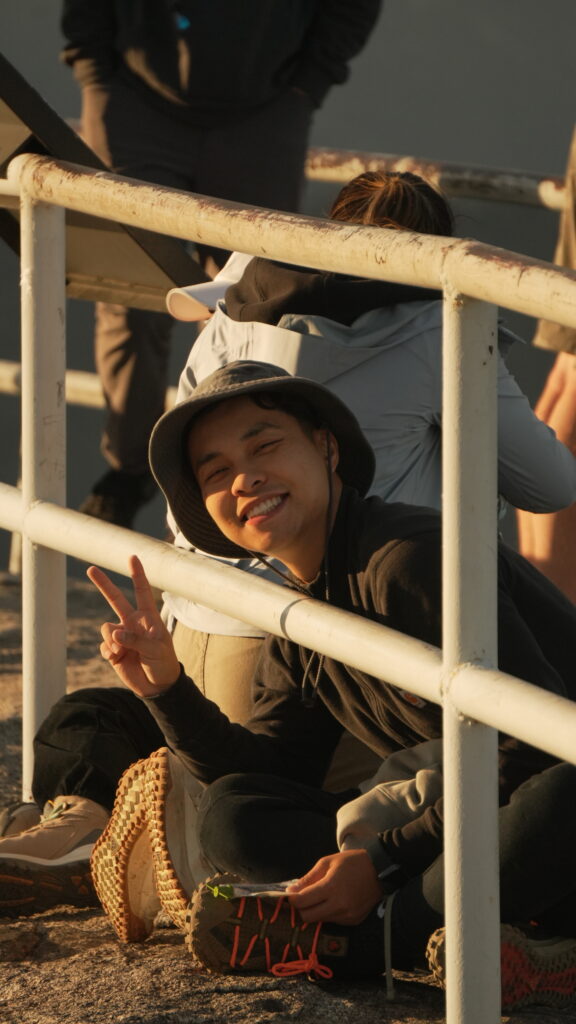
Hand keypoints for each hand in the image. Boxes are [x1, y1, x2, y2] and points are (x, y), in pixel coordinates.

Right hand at [87, 555, 180, 697]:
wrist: (157, 686)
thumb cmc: (163, 663)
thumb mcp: (156, 650)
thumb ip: (136, 639)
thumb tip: (115, 632)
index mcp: (148, 617)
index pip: (142, 591)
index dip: (137, 574)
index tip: (133, 557)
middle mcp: (132, 622)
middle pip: (115, 599)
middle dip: (103, 584)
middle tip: (90, 568)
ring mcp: (121, 635)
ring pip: (106, 628)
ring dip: (112, 640)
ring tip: (123, 651)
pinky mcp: (113, 649)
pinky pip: (104, 646)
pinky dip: (109, 652)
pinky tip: (118, 659)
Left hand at [287, 849, 382, 925]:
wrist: (380, 870)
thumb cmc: (351, 862)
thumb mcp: (327, 862)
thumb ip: (308, 878)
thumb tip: (291, 890)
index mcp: (331, 887)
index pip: (302, 902)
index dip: (292, 899)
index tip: (290, 895)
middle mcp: (339, 905)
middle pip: (308, 917)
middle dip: (301, 908)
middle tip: (303, 898)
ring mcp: (347, 915)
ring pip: (320, 920)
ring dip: (316, 911)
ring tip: (321, 897)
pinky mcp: (354, 921)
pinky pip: (333, 921)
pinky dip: (329, 913)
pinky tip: (335, 901)